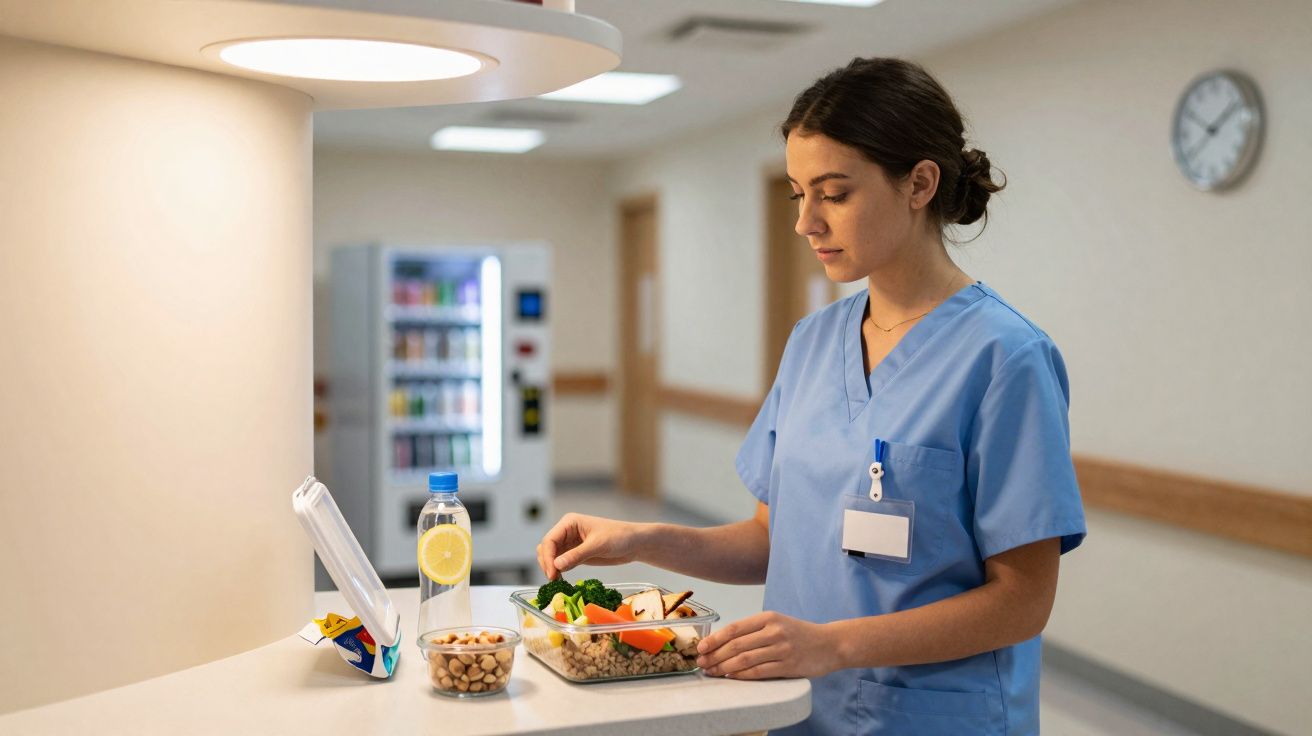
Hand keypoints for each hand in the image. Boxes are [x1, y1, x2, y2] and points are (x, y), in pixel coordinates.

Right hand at [536, 513, 644, 579]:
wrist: (633, 543)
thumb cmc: (619, 537)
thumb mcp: (598, 545)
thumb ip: (576, 555)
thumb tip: (556, 565)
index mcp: (569, 523)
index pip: (549, 540)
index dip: (548, 557)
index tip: (552, 573)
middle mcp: (566, 532)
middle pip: (546, 548)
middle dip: (547, 563)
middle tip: (554, 580)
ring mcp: (570, 543)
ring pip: (550, 556)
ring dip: (550, 568)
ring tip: (557, 582)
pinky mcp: (575, 554)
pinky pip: (559, 563)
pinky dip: (558, 571)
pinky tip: (561, 580)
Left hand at [696, 611, 840, 679]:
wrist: (830, 643)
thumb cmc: (799, 634)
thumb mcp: (777, 623)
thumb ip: (754, 630)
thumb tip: (723, 642)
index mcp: (768, 617)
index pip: (734, 628)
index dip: (715, 639)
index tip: (701, 648)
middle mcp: (774, 631)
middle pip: (736, 645)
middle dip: (715, 655)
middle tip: (702, 664)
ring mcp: (781, 649)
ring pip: (745, 659)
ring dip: (724, 668)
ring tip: (713, 672)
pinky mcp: (788, 666)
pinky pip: (759, 672)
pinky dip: (742, 676)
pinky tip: (732, 678)